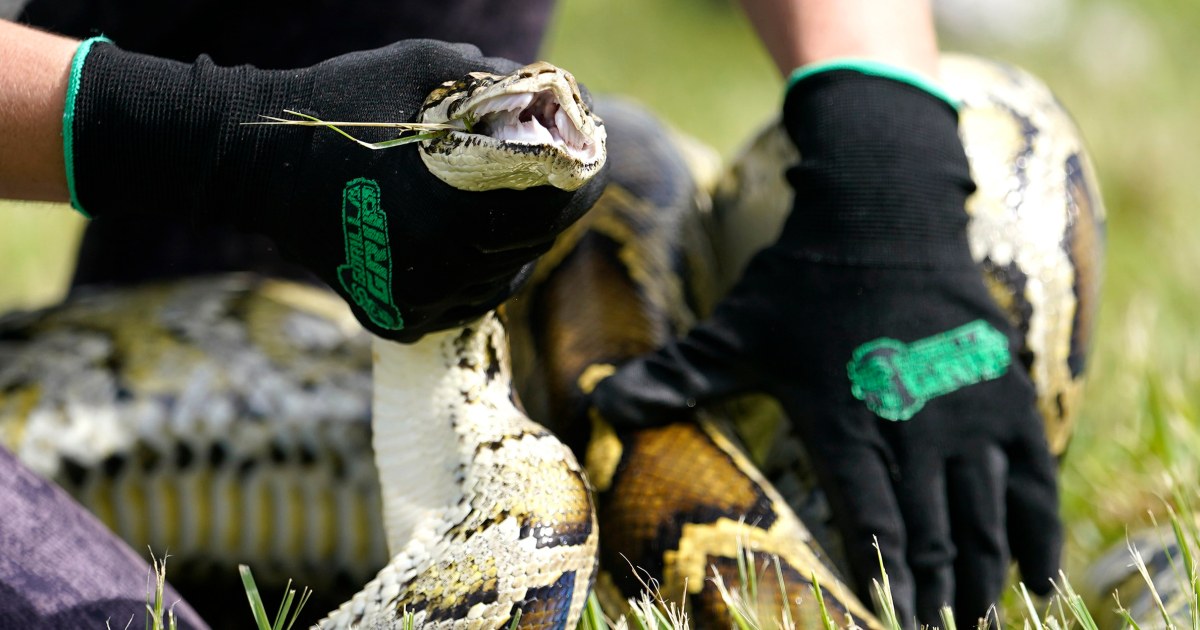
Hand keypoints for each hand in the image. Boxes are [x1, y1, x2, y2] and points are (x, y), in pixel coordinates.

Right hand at [64, 39, 604, 340]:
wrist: (253, 163)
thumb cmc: (339, 105)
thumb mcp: (421, 67)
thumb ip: (489, 80)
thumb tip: (542, 91)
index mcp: (458, 206)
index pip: (556, 207)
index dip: (581, 181)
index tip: (586, 161)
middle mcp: (444, 265)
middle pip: (532, 245)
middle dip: (549, 211)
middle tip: (552, 183)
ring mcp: (417, 298)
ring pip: (500, 280)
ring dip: (514, 248)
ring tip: (509, 212)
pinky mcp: (393, 315)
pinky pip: (460, 306)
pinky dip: (474, 279)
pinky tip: (470, 248)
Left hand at [590, 67, 1059, 626]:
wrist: (882, 211)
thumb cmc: (801, 280)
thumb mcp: (733, 331)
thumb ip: (675, 377)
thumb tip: (599, 404)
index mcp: (842, 420)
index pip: (870, 521)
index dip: (884, 581)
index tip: (892, 624)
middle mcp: (912, 424)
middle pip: (932, 534)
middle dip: (936, 595)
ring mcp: (966, 410)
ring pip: (985, 516)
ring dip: (983, 575)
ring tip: (979, 620)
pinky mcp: (1005, 392)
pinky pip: (1033, 476)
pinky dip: (1038, 530)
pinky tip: (1040, 574)